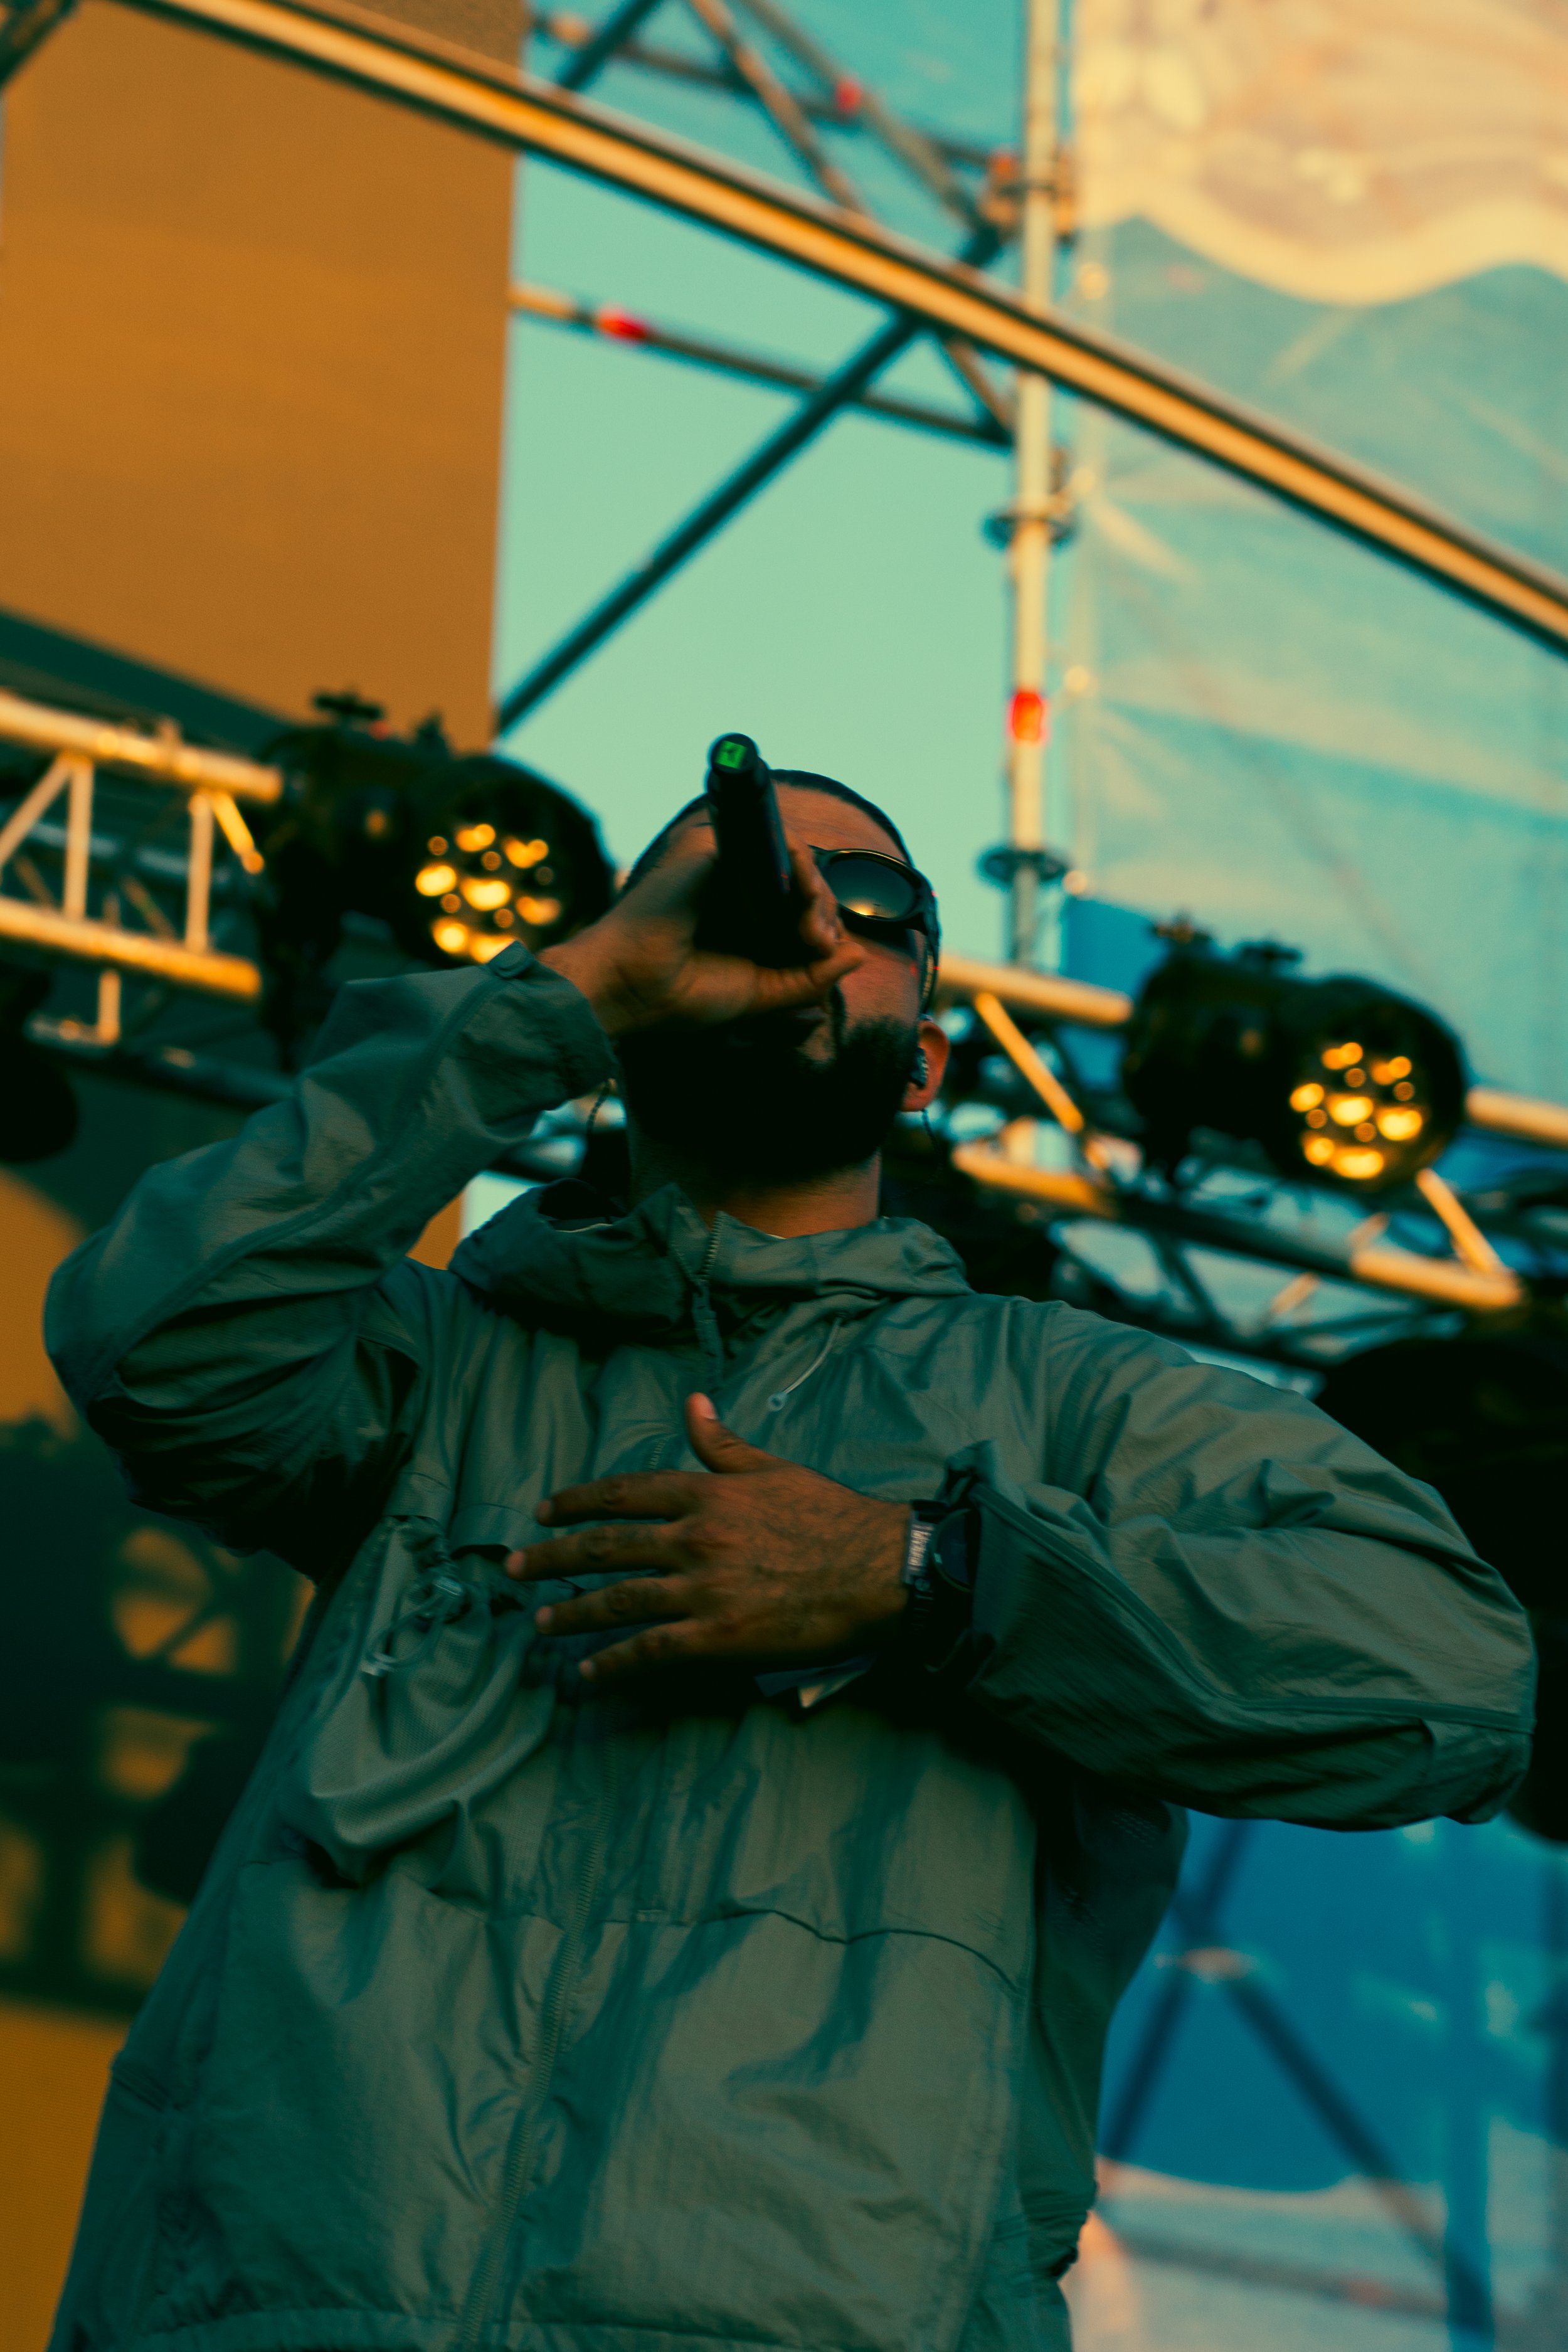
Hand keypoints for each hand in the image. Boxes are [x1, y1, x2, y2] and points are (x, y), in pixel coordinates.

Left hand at [505, 1394, 908, 1685]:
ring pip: (616, 1601)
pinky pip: (649, 1652)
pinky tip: (587, 1674)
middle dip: (551, 1557)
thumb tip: (691, 1404)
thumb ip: (722, 1444)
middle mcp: (693, 1538)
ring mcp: (701, 1589)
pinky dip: (612, 1664)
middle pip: (604, 1547)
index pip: (623, 1493)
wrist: (877, 1570)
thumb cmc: (830, 1516)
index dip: (576, 1502)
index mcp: (706, 1494)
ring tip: (540, 1623)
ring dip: (570, 1613)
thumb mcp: (772, 1469)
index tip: (545, 1513)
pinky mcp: (717, 1637)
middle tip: (514, 1566)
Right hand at [539, 828, 861, 1037]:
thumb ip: (811, 978)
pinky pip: (774, 842)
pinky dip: (799, 866)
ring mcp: (728, 866)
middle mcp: (740, 889)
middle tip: (819, 946)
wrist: (636, 987)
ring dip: (817, 896)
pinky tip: (804, 897)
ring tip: (811, 933)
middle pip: (806, 886)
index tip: (824, 955)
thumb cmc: (686, 994)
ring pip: (796, 863)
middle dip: (825, 914)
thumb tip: (860, 954)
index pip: (804, 911)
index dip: (824, 928)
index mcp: (749, 921)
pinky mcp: (717, 849)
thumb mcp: (764, 993)